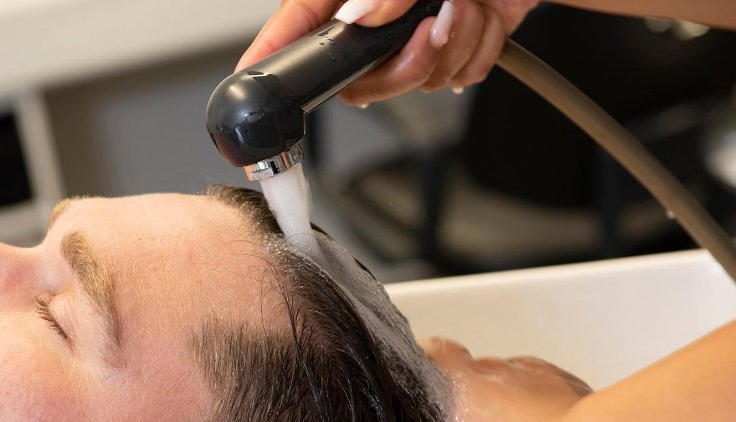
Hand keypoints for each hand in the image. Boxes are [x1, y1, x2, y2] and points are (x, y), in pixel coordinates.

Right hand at [237, 0, 540, 106]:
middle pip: (360, 81)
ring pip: (415, 85)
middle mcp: (373, 16)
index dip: (270, 66)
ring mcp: (410, 36)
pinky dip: (479, 50)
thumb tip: (359, 15)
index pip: (293, 33)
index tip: (252, 99)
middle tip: (433, 28)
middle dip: (408, 63)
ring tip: (466, 4)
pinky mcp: (449, 49)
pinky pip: (456, 79)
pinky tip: (482, 17)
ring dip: (456, 47)